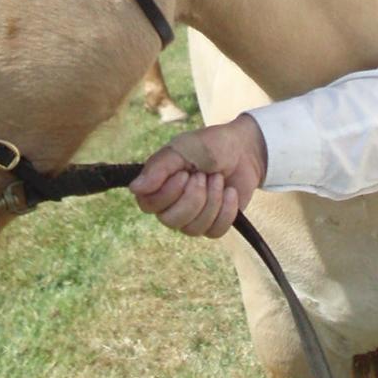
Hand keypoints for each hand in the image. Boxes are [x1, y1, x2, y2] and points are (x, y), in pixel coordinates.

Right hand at [129, 114, 267, 237]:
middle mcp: (171, 205)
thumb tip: (134, 189)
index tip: (184, 173)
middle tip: (204, 175)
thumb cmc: (208, 145)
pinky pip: (215, 231)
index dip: (168, 193)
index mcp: (157, 185)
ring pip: (194, 228)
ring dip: (212, 199)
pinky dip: (227, 210)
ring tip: (218, 179)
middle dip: (194, 197)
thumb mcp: (182, 149)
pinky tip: (230, 192)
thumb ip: (158, 168)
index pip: (148, 205)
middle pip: (171, 221)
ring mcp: (192, 218)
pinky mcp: (213, 225)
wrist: (243, 150)